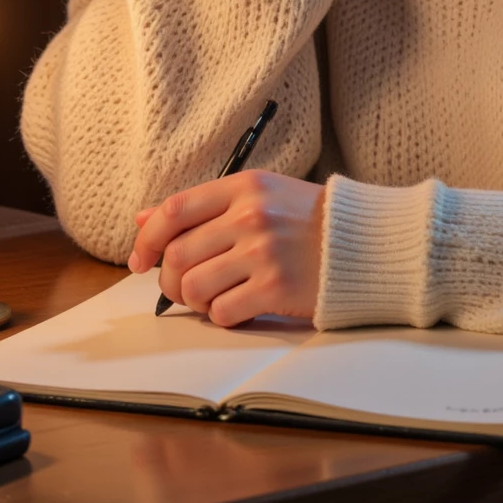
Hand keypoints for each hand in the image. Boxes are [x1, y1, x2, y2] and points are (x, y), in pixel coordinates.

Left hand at [127, 170, 325, 326]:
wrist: (364, 243)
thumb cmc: (307, 220)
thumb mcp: (258, 195)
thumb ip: (203, 206)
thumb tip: (144, 218)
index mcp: (244, 186)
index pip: (174, 210)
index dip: (147, 240)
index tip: (138, 260)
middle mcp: (250, 215)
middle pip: (177, 255)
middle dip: (168, 280)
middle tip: (180, 289)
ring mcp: (263, 252)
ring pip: (193, 287)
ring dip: (193, 301)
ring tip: (212, 297)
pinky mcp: (275, 287)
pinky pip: (222, 311)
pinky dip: (222, 315)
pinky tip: (238, 306)